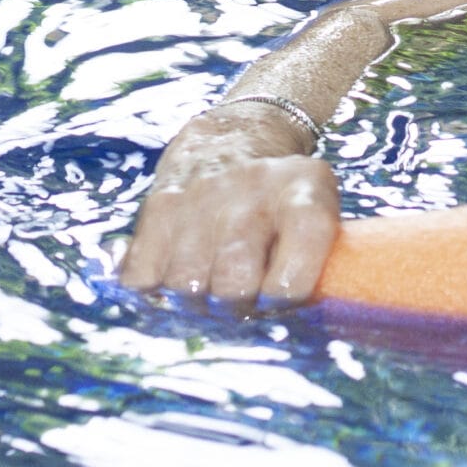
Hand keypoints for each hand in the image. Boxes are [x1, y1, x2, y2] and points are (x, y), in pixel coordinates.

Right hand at [117, 104, 338, 308]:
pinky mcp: (159, 207)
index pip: (294, 268)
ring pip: (186, 283)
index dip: (285, 299)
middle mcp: (251, 191)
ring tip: (211, 291)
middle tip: (242, 304)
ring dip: (197, 303)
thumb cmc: (284, 201)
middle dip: (237, 308)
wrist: (232, 140)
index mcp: (304, 193)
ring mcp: (201, 197)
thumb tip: (293, 326)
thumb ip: (322, 264)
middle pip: (233, 282)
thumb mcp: (321, 214)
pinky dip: (156, 292)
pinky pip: (144, 275)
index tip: (280, 304)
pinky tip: (175, 282)